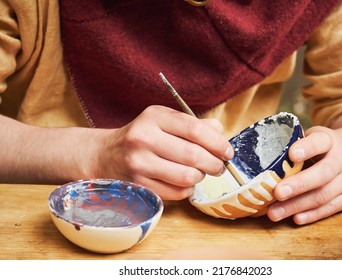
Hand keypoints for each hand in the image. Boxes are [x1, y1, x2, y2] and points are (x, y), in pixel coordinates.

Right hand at [94, 105, 233, 199]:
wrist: (106, 155)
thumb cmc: (143, 137)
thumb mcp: (163, 121)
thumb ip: (194, 125)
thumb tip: (220, 133)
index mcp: (154, 117)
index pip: (195, 129)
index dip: (218, 143)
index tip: (228, 152)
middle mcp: (144, 138)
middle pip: (194, 155)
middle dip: (215, 164)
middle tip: (219, 167)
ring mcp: (139, 164)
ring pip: (187, 177)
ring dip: (200, 177)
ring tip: (198, 173)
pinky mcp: (138, 185)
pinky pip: (177, 193)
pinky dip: (187, 190)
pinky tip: (183, 182)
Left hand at [267, 125, 341, 224]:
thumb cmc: (324, 146)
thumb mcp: (312, 137)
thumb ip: (294, 144)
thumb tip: (262, 158)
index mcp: (330, 140)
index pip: (320, 141)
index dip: (307, 148)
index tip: (292, 154)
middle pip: (323, 174)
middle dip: (299, 185)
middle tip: (277, 192)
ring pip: (324, 195)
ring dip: (297, 205)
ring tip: (275, 212)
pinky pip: (331, 208)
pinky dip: (312, 215)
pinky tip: (295, 218)